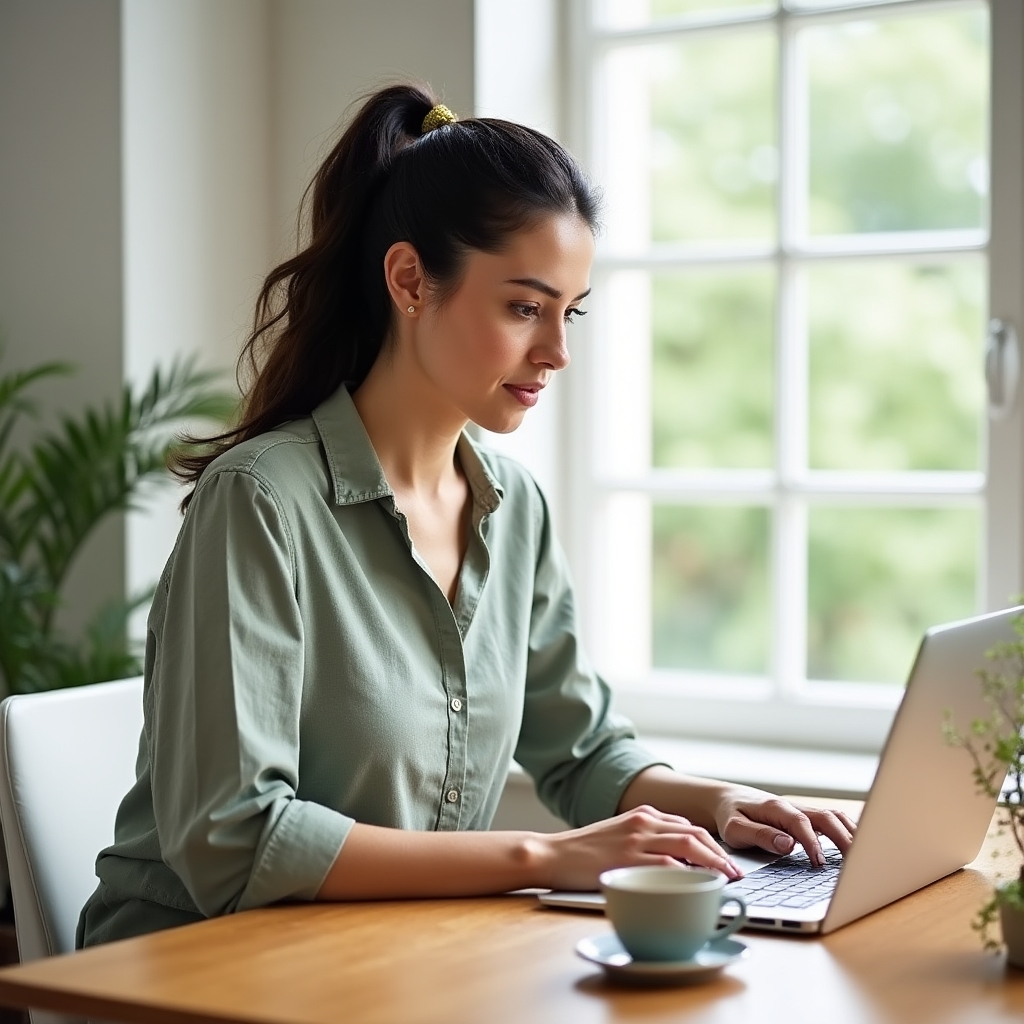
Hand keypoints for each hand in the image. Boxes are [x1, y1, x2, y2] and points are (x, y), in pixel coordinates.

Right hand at [539, 804, 742, 889]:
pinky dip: (687, 874)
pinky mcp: (628, 858)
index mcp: (643, 814)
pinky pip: (667, 864)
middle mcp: (644, 822)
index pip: (688, 826)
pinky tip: (698, 886)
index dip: (713, 845)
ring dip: (714, 863)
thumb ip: (647, 842)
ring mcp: (636, 839)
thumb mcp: (620, 836)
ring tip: (727, 880)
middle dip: (721, 854)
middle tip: (736, 874)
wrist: (552, 853)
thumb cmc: (584, 852)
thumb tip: (679, 864)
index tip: (727, 863)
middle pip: (695, 833)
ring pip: (688, 844)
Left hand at [713, 787, 856, 866]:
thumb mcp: (735, 828)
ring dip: (850, 834)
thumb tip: (788, 845)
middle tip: (855, 865)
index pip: (801, 823)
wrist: (725, 800)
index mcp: (776, 808)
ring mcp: (801, 811)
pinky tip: (857, 848)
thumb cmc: (730, 815)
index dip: (813, 842)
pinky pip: (831, 821)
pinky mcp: (805, 817)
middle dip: (843, 839)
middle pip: (827, 817)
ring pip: (834, 817)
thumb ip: (760, 835)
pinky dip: (847, 831)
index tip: (818, 863)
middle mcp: (793, 807)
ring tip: (865, 857)